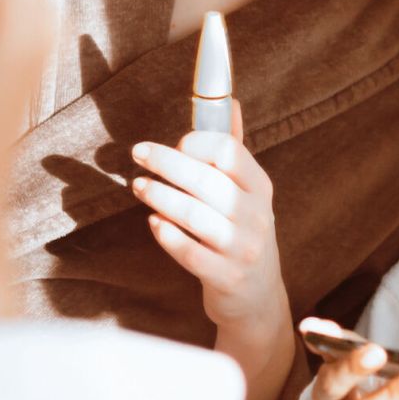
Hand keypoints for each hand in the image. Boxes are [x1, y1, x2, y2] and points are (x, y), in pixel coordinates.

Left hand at [131, 102, 293, 399]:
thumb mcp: (247, 192)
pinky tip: (153, 222)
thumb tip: (231, 101)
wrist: (258, 298)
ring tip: (138, 186)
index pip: (229, 152)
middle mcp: (256, 216)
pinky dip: (168, 236)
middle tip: (140, 154)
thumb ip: (234, 149)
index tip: (176, 142)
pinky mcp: (226, 278)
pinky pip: (191, 253)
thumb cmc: (243, 231)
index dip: (198, 143)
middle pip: (206, 180)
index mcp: (260, 187)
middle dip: (167, 163)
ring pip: (195, 215)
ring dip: (161, 197)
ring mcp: (243, 249)